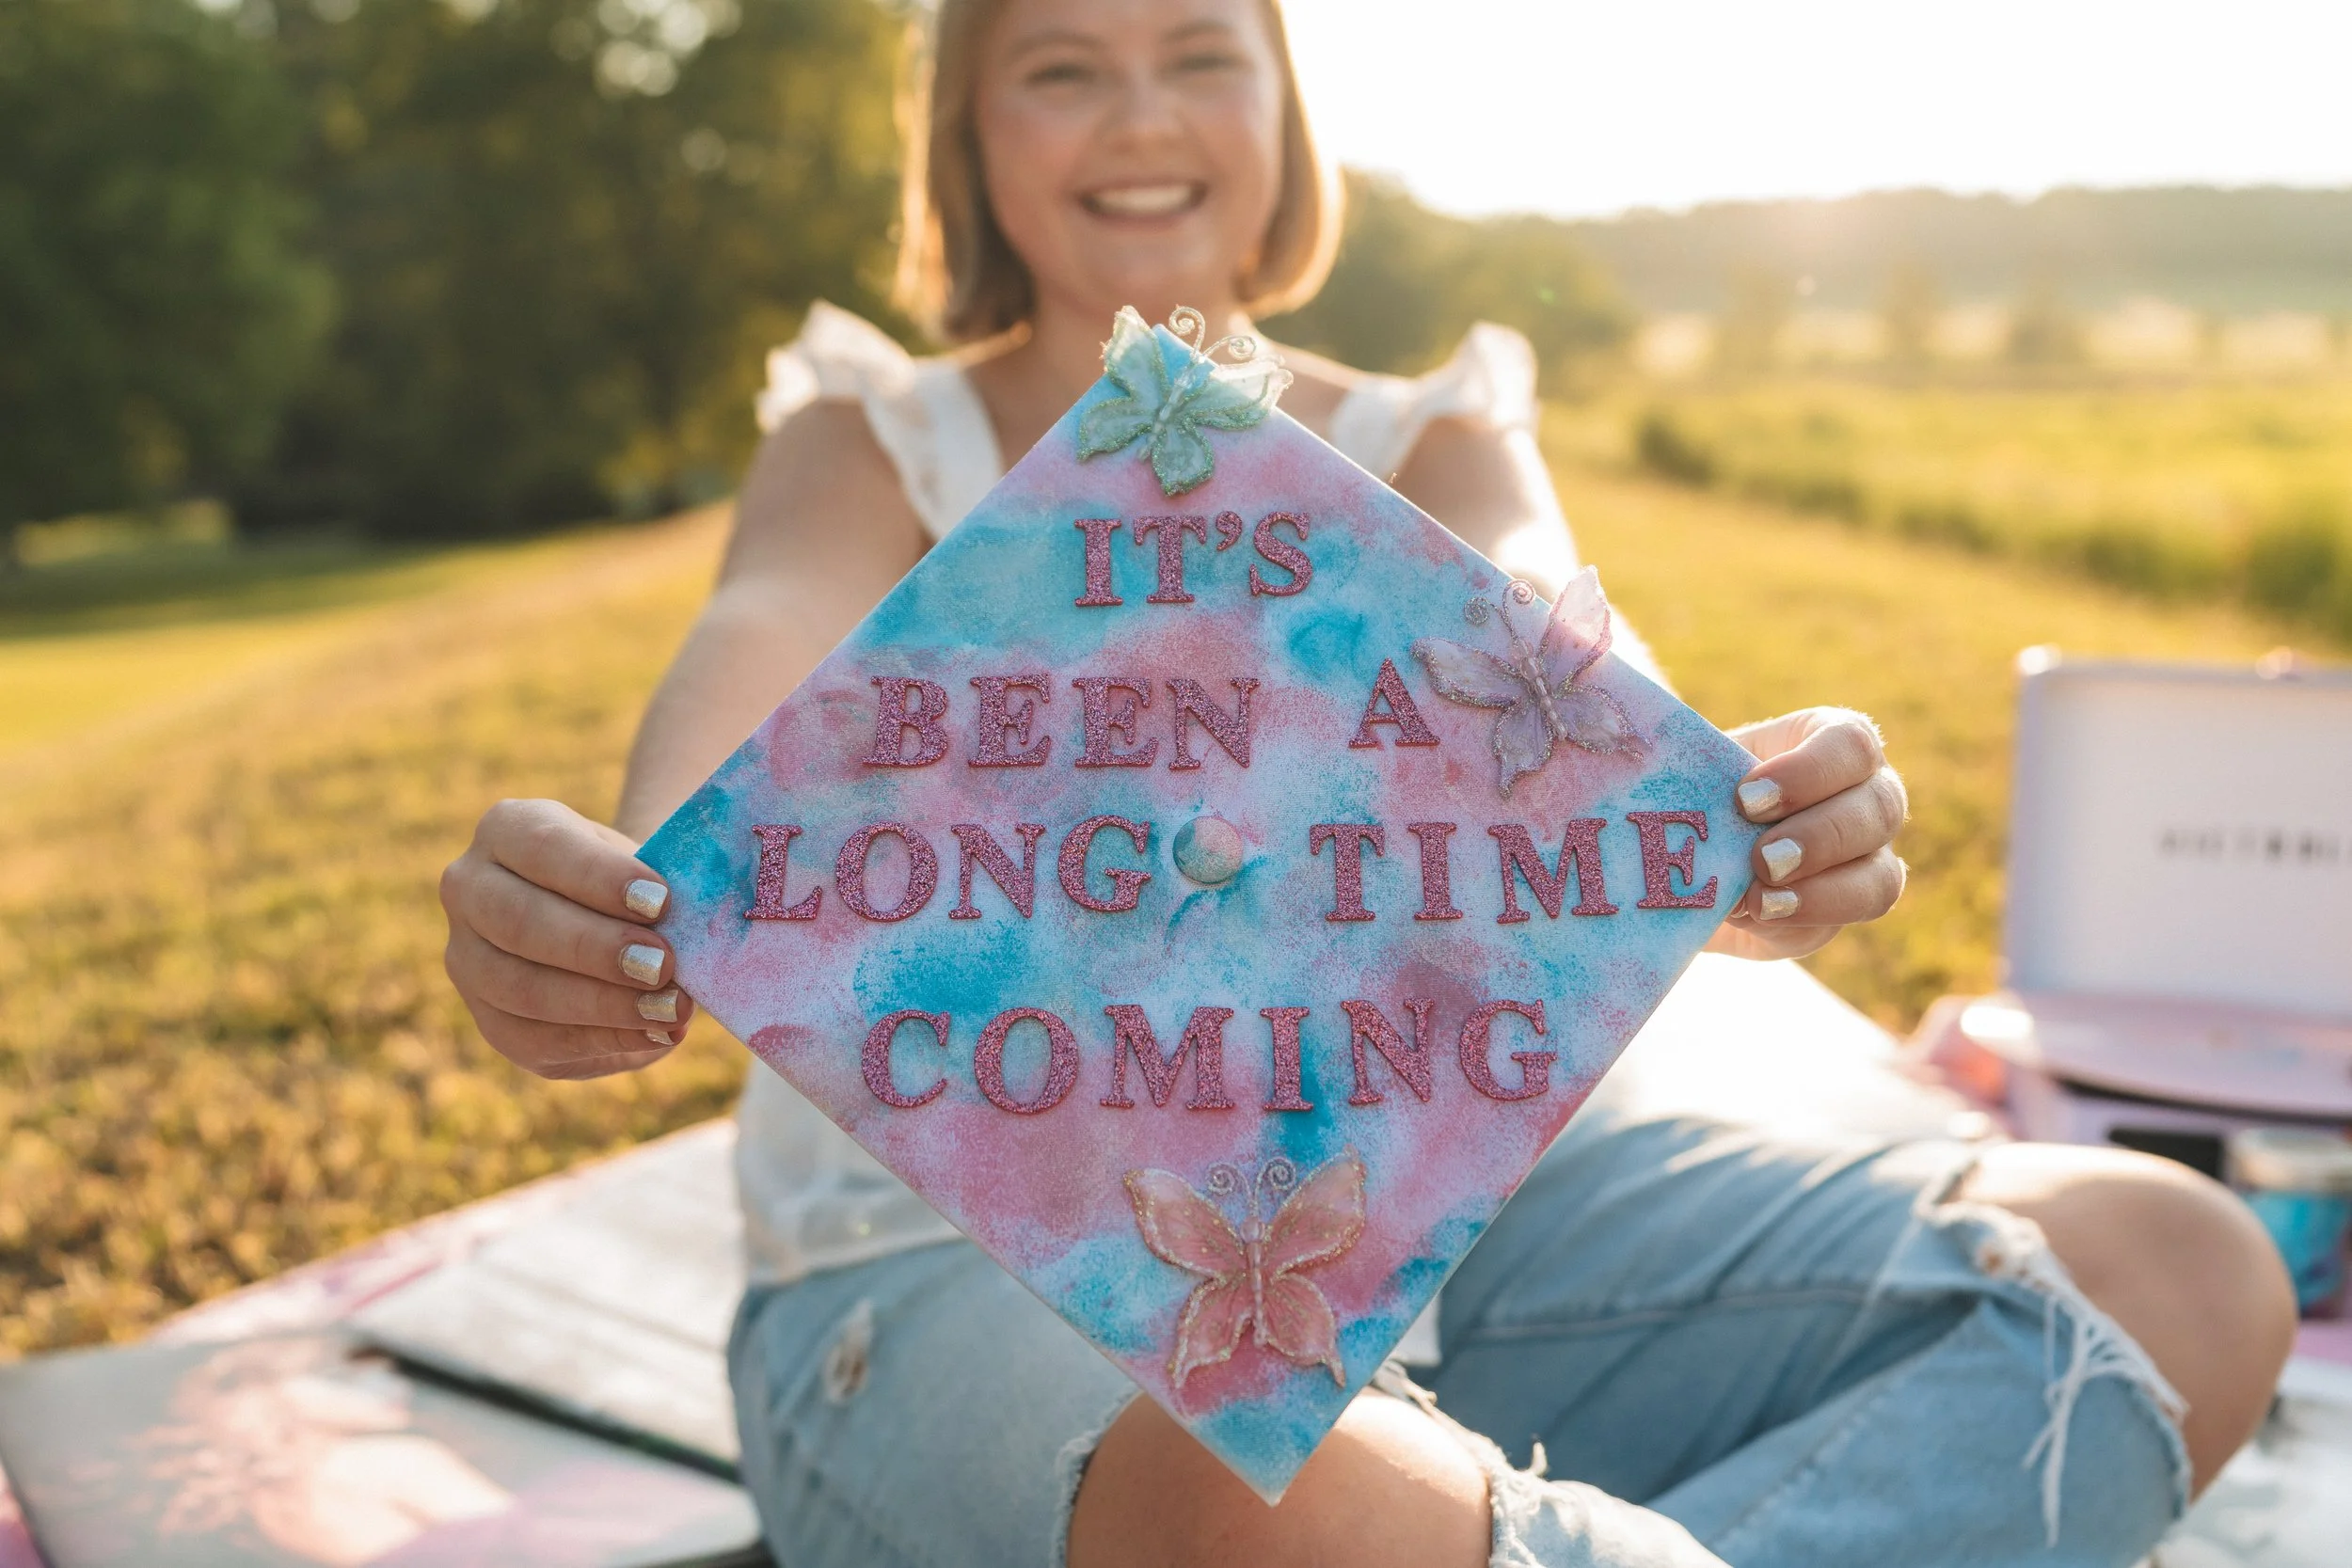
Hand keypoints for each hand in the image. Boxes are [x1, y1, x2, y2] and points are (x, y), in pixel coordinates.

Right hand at [440, 799, 695, 1078]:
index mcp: (505, 829)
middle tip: (663, 965)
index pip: (543, 847)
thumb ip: (658, 890)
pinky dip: (601, 1041)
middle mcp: (469, 890)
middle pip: (520, 922)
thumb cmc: (631, 880)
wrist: (607, 918)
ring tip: (670, 1008)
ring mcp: (467, 959)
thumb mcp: (641, 864)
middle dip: (597, 949)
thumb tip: (695, 933)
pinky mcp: (489, 1020)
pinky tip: (654, 1035)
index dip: (599, 877)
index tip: (661, 901)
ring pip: (521, 988)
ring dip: (602, 1005)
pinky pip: (534, 1040)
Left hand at [1710, 708, 1907, 961]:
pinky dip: (1808, 915)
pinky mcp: (1850, 904)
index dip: (1808, 772)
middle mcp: (1868, 793)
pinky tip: (1762, 914)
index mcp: (1832, 742)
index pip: (1850, 745)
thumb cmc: (1700, 793)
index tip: (1746, 798)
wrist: (1693, 851)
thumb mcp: (1692, 771)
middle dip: (1819, 837)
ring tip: (1761, 899)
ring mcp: (1869, 854)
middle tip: (1761, 859)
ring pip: (1882, 875)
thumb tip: (1669, 790)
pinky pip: (1852, 915)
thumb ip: (1692, 773)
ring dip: (1823, 889)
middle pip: (1880, 809)